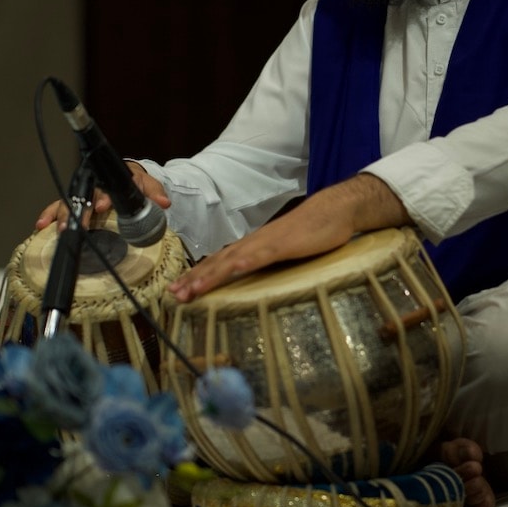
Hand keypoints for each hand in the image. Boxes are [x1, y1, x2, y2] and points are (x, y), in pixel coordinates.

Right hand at [35, 161, 170, 230]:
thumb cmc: (136, 183)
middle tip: (76, 225)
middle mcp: (95, 187)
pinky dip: (49, 215)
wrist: (126, 177)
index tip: (101, 207)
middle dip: (79, 211)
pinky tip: (40, 226)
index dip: (103, 199)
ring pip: (69, 202)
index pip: (107, 190)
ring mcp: (83, 194)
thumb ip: (154, 193)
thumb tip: (164, 203)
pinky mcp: (75, 202)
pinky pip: (58, 207)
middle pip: (84, 197)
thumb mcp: (148, 186)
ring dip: (62, 215)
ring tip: (55, 228)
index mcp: (112, 181)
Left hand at [168, 172, 408, 302]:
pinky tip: (232, 271)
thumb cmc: (313, 231)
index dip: (199, 276)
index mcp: (254, 245)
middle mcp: (255, 242)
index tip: (179, 290)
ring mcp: (268, 242)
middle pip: (219, 262)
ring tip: (191, 290)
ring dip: (210, 275)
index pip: (220, 262)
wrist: (335, 210)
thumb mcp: (286, 251)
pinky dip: (244, 263)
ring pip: (232, 261)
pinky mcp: (284, 244)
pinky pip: (261, 255)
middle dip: (195, 279)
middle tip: (173, 296)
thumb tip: (254, 278)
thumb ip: (268, 262)